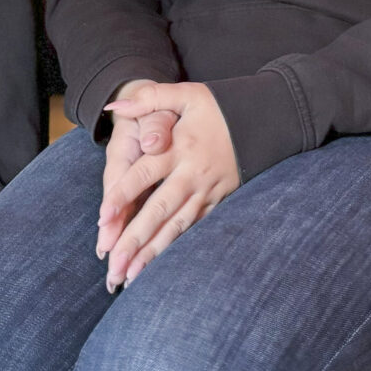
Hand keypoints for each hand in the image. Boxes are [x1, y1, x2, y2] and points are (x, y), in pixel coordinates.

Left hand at [98, 81, 240, 289]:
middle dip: (134, 239)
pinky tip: (158, 266)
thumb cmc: (221, 106)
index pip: (145, 174)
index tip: (103, 218)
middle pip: (158, 210)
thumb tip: (114, 106)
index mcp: (180, 148)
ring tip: (129, 276)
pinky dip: (174, 248)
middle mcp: (192, 175)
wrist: (267, 120)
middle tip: (112, 264)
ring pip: (175, 227)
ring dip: (152, 253)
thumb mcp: (187, 94)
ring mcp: (206, 192)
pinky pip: (192, 230)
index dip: (123, 195)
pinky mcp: (217, 202)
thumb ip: (149, 99)